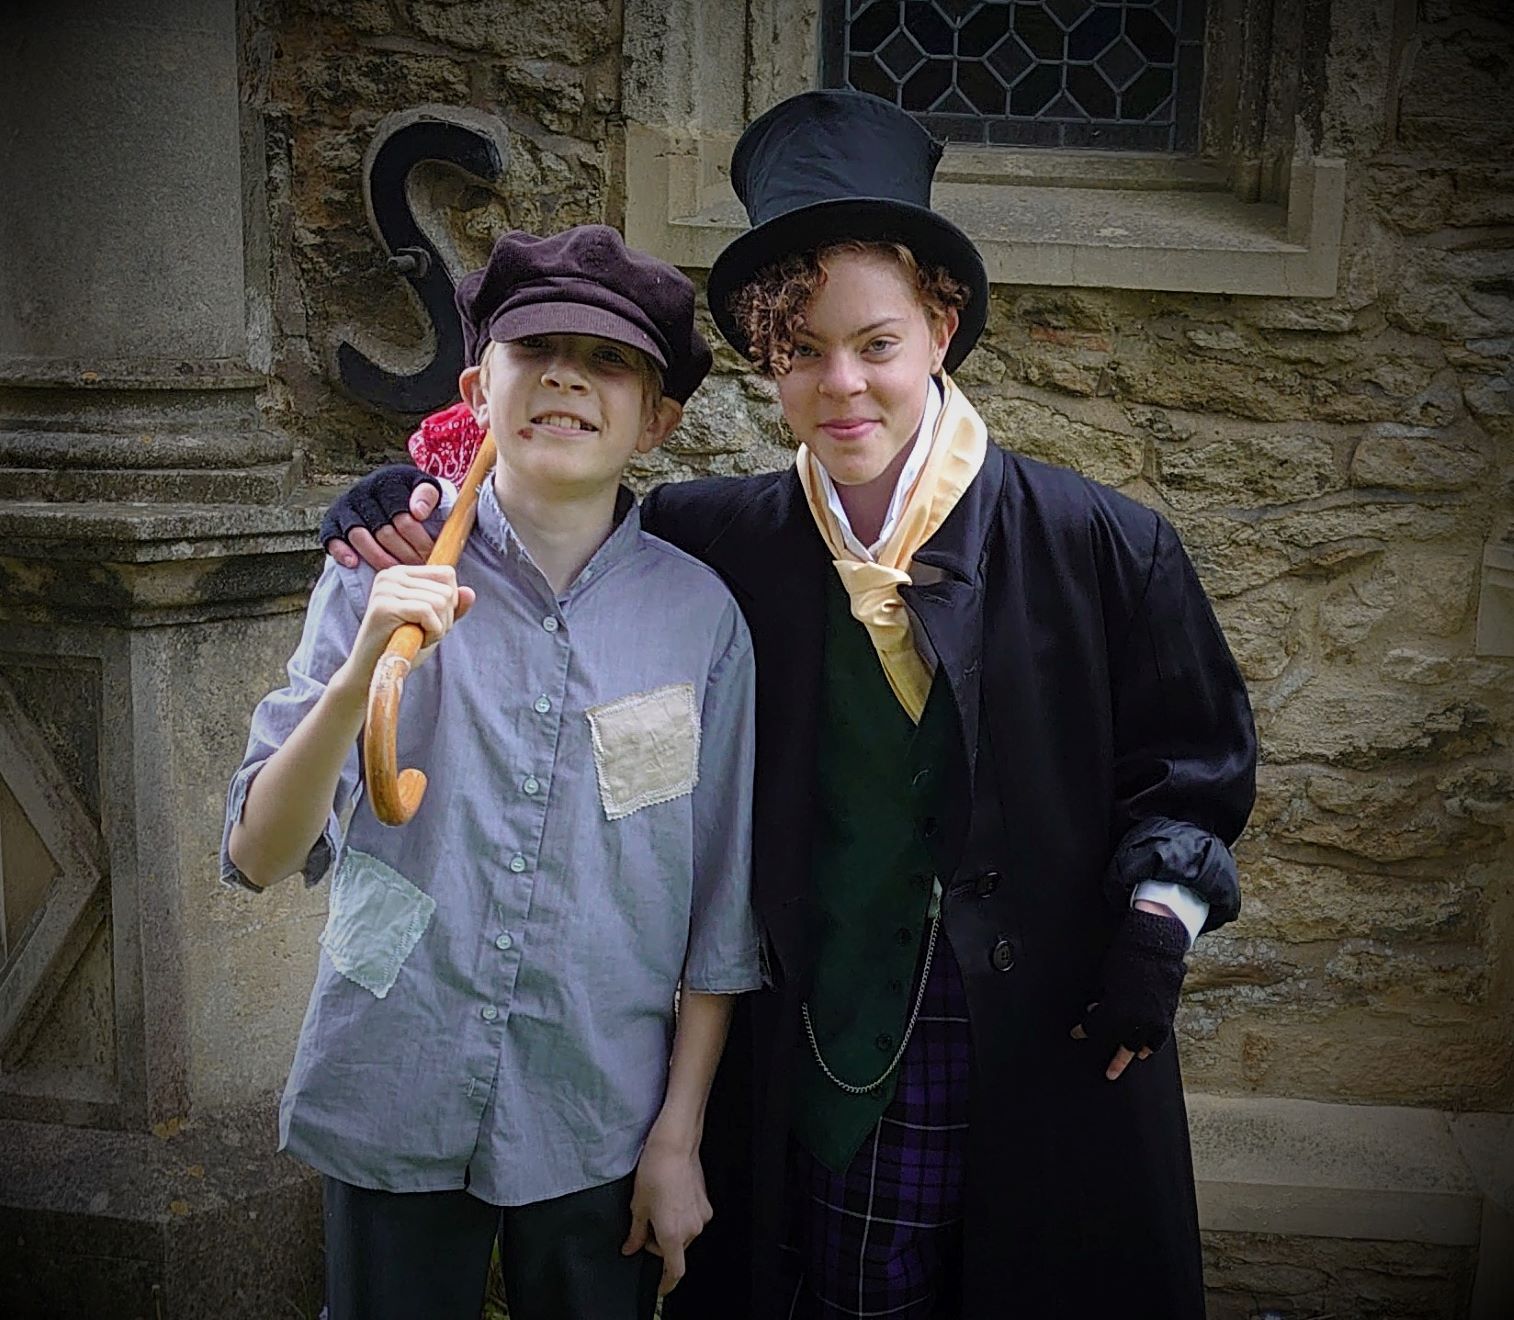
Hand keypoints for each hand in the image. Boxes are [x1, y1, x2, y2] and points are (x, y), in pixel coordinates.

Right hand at [321, 466, 440, 569]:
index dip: (419, 539)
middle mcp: (363, 492)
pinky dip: (343, 552)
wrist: (385, 496)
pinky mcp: (331, 522)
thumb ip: (428, 495)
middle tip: (419, 566)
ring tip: (397, 571)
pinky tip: (355, 563)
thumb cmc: (410, 497)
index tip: (431, 552)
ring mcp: (345, 507)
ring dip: (379, 558)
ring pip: (359, 537)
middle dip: (404, 553)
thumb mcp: (426, 489)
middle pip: (383, 531)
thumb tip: (418, 512)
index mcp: (387, 481)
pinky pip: (333, 539)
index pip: (403, 517)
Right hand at [336, 565, 474, 690]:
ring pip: (440, 601)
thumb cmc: (403, 645)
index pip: (447, 574)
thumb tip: (470, 592)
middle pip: (446, 590)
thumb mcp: (434, 623)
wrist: (372, 671)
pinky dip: (431, 632)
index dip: (451, 602)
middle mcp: (390, 575)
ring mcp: (385, 588)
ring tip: (417, 638)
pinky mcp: (383, 606)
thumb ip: (453, 608)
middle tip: (423, 634)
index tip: (432, 621)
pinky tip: (416, 641)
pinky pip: (427, 611)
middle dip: (445, 620)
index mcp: (401, 573)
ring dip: (438, 628)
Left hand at [620, 1139, 712, 1295]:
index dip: (666, 1283)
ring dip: (670, 1230)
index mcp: (672, 1234)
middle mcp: (690, 1229)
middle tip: (645, 1224)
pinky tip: (670, 1198)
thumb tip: (630, 1248)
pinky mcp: (705, 1204)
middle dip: (658, 1244)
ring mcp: (700, 1216)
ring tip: (657, 1206)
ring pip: (683, 1235)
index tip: (660, 1288)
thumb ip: (635, 1233)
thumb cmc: (654, 1171)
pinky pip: (691, 1220)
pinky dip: (680, 1218)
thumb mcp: (637, 1205)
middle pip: (674, 1251)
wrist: (675, 1146)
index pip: (674, 1271)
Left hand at [1070, 905, 1187, 1081]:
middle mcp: (1136, 1019)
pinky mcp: (1167, 1015)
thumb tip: (1096, 1010)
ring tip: (1124, 1065)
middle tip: (1108, 1073)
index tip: (1076, 1033)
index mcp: (1116, 1009)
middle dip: (1111, 1058)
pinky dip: (1150, 1045)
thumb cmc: (1125, 957)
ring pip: (1140, 1045)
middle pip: (1119, 1044)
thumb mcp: (1105, 979)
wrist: (1155, 944)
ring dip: (1130, 1054)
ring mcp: (1154, 1019)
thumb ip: (1102, 999)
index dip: (1083, 1031)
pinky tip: (1144, 1051)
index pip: (1096, 1028)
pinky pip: (1158, 1038)